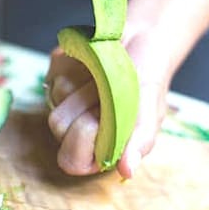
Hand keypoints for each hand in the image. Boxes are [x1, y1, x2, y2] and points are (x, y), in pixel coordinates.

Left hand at [47, 24, 169, 177]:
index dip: (84, 135)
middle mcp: (76, 127)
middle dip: (84, 103)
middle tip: (107, 90)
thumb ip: (139, 141)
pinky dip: (79, 60)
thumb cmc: (149, 80)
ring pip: (58, 93)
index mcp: (98, 149)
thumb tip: (127, 171)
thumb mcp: (151, 112)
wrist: (146, 38)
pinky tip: (95, 59)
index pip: (72, 159)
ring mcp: (65, 98)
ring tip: (106, 73)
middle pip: (58, 125)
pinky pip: (57, 67)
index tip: (105, 114)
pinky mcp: (58, 71)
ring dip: (85, 79)